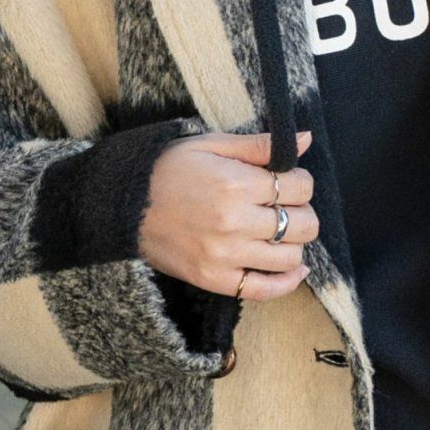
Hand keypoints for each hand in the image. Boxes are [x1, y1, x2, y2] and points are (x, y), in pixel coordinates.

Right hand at [140, 127, 318, 301]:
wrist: (123, 204)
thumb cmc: (168, 169)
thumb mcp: (212, 145)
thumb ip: (260, 145)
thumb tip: (307, 138)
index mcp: (236, 184)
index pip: (300, 187)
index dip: (301, 182)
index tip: (287, 180)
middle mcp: (234, 222)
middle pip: (303, 224)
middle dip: (302, 211)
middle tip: (284, 206)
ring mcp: (225, 255)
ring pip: (290, 257)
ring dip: (294, 243)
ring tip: (278, 231)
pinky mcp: (214, 279)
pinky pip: (265, 290)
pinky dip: (287, 282)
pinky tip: (294, 269)